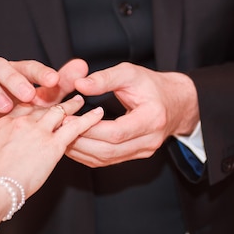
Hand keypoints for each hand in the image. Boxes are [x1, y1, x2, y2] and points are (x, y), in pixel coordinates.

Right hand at [0, 58, 88, 157]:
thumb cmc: (19, 120)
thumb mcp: (42, 106)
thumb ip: (60, 86)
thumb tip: (83, 67)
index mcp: (15, 74)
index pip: (27, 66)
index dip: (40, 72)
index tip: (55, 81)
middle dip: (13, 78)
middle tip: (29, 95)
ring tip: (6, 108)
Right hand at [0, 94, 103, 197]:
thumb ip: (5, 143)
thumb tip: (14, 149)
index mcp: (5, 122)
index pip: (24, 107)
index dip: (36, 103)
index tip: (42, 101)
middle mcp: (22, 121)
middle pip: (42, 106)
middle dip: (54, 101)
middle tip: (64, 96)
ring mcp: (38, 131)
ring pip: (60, 112)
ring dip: (72, 105)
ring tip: (80, 101)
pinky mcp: (52, 144)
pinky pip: (74, 127)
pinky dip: (88, 119)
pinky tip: (97, 113)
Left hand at [68, 62, 199, 166]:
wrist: (175, 101)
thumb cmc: (152, 85)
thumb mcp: (130, 73)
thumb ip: (105, 78)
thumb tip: (79, 85)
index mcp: (151, 119)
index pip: (116, 132)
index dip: (89, 128)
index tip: (67, 119)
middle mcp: (150, 140)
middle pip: (109, 150)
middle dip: (80, 141)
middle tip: (58, 130)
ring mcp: (144, 151)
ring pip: (106, 159)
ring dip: (81, 150)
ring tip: (61, 137)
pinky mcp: (136, 155)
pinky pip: (108, 160)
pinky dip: (88, 154)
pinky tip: (73, 144)